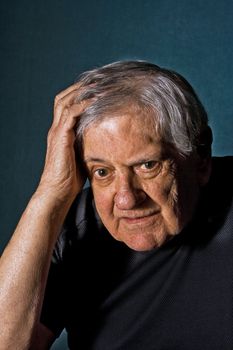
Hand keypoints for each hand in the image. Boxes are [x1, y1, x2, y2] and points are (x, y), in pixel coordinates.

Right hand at [37, 83, 90, 204]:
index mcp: (61, 132)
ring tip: (99, 84)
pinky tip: (96, 100)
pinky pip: (70, 114)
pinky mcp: (60, 137)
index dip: (80, 94)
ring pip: (66, 101)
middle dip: (81, 87)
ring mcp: (57, 132)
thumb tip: (105, 141)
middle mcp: (57, 128)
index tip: (97, 88)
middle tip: (99, 80)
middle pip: (64, 97)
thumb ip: (88, 145)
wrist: (57, 191)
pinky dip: (83, 104)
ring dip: (82, 91)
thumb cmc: (71, 178)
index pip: (67, 105)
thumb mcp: (82, 156)